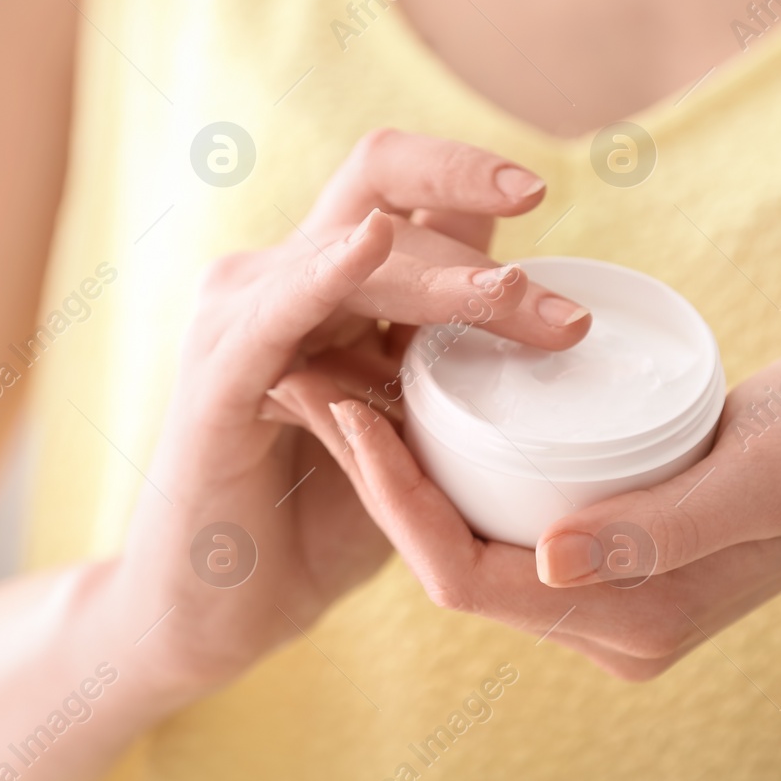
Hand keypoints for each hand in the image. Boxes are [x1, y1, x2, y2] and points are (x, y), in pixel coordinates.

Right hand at [110, 129, 593, 700]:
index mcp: (331, 279)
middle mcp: (281, 276)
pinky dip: (326, 271)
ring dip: (439, 274)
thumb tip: (554, 315)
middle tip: (562, 309)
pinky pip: (279, 309)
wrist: (230, 606)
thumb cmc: (326, 515)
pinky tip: (373, 241)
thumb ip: (452, 361)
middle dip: (476, 222)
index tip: (541, 190)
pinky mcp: (217, 375)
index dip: (468, 174)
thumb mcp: (412, 426)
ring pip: (350, 252)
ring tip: (511, 302)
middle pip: (379, 189)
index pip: (402, 187)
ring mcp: (241, 316)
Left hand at [300, 347, 780, 679]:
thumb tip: (548, 558)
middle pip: (452, 562)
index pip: (468, 579)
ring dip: (406, 473)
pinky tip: (419, 401)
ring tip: (348, 379)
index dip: (394, 503)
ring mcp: (608, 594)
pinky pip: (504, 522)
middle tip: (319, 379)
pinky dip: (455, 469)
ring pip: (470, 542)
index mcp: (636, 618)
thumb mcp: (766, 472)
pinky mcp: (611, 555)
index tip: (346, 407)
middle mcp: (609, 625)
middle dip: (379, 481)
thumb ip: (666, 525)